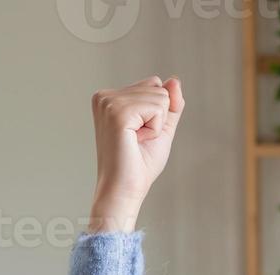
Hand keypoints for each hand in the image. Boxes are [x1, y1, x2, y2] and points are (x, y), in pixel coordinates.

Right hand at [88, 75, 184, 231]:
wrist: (124, 189)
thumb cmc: (139, 164)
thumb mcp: (161, 129)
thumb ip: (170, 105)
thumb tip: (174, 80)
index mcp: (110, 97)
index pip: (153, 84)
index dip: (157, 113)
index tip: (139, 135)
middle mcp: (105, 95)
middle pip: (157, 87)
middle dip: (158, 118)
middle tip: (137, 140)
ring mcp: (109, 102)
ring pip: (160, 96)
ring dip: (156, 125)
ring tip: (136, 141)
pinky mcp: (117, 112)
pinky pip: (157, 108)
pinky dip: (155, 129)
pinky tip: (136, 141)